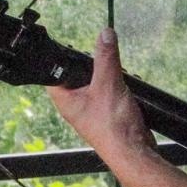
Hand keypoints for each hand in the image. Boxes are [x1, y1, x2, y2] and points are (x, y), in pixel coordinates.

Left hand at [47, 28, 155, 161]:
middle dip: (90, 65)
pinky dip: (117, 85)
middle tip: (99, 57)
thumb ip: (106, 57)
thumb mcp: (108, 84)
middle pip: (76, 75)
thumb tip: (105, 35)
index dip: (60, 59)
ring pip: (95, 83)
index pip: (53, 73)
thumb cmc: (113, 127)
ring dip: (106, 75)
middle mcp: (75, 105)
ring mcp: (91, 110)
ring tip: (115, 72)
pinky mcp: (107, 113)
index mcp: (65, 100)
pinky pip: (109, 92)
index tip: (70, 47)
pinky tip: (125, 84)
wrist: (134, 151)